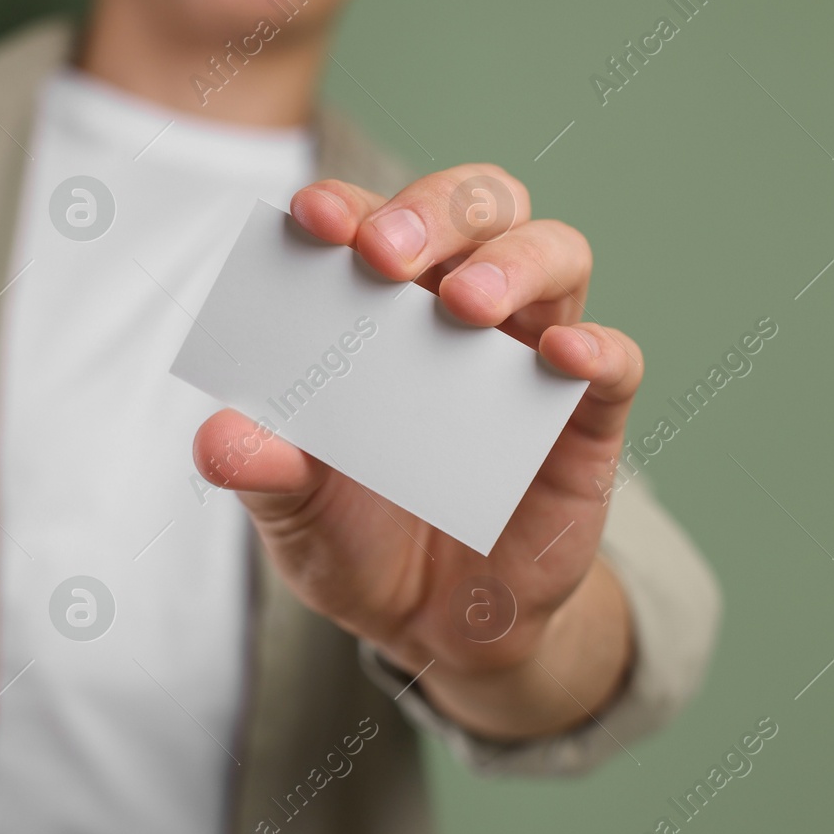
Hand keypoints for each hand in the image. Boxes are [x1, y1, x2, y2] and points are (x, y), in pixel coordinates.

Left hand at [192, 164, 638, 740]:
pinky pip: (615, 361)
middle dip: (434, 210)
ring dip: (513, 262)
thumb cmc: (359, 540)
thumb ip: (263, 473)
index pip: (373, 222)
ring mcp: (528, 357)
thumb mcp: (296, 515)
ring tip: (464, 305)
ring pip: (557, 253)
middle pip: (478, 206)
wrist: (432, 628)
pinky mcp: (585, 419)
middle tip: (386, 254)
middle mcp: (460, 310)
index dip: (348, 205)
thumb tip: (218, 440)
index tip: (313, 218)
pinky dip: (597, 346)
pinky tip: (563, 355)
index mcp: (380, 307)